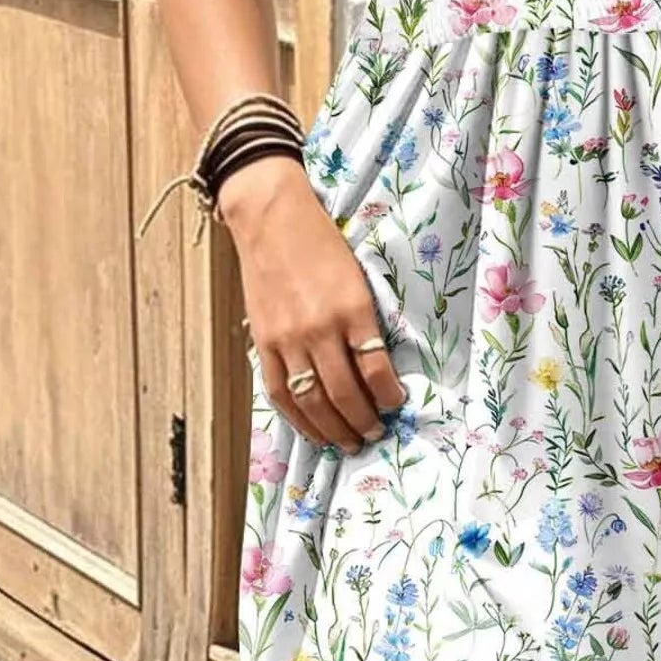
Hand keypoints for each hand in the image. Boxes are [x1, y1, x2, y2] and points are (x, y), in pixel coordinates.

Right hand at [218, 155, 406, 451]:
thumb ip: (365, 321)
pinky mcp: (263, 342)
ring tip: (349, 442)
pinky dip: (298, 418)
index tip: (397, 406)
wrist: (270, 218)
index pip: (375, 368)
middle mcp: (320, 328)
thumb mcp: (358, 277)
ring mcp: (288, 339)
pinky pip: (280, 392)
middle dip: (364, 421)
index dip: (388, 396)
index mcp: (352, 308)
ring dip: (334, 428)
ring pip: (313, 401)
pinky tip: (313, 431)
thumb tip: (377, 366)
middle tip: (375, 434)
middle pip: (345, 393)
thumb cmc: (322, 243)